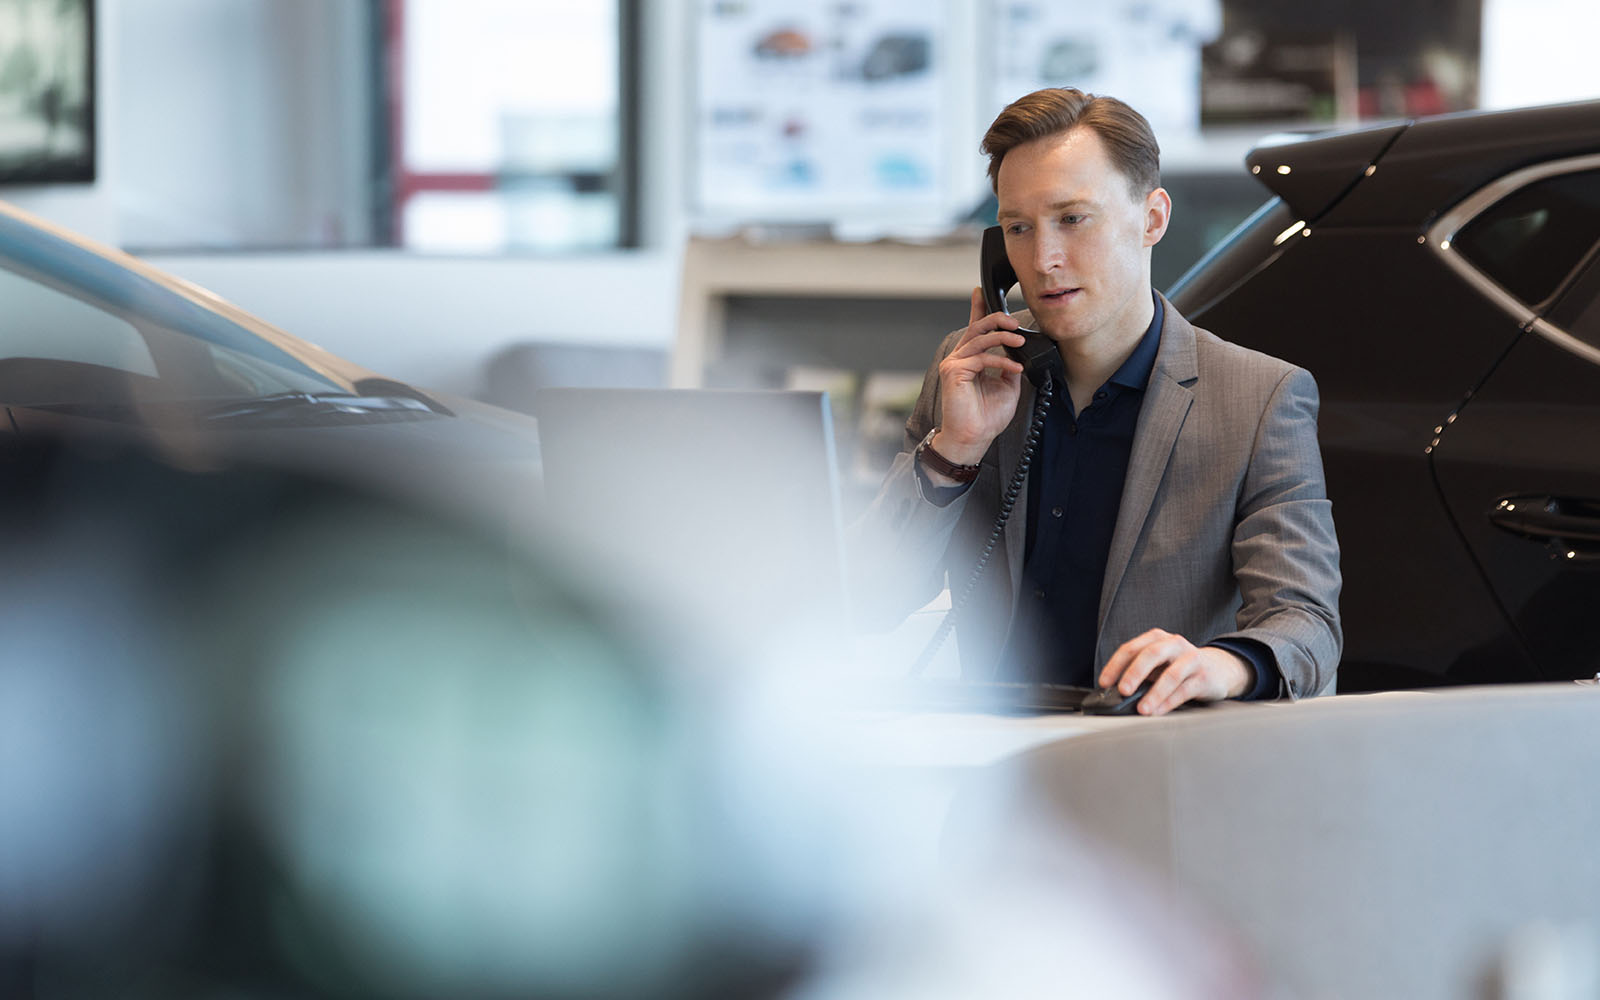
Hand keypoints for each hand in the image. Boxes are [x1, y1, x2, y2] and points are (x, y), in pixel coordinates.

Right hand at [928, 287, 1028, 466]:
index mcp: (970, 359)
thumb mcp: (1007, 386)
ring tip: (1020, 343)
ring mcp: (953, 364)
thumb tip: (1020, 353)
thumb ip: (1010, 366)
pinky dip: (1001, 362)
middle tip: (1016, 324)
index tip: (980, 292)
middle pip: (976, 327)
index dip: (976, 308)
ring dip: (1004, 338)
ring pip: (980, 339)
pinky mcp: (953, 372)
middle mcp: (959, 358)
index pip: (973, 328)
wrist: (974, 438)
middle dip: (997, 319)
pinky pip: (981, 358)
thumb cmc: (986, 417)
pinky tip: (1014, 370)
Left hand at [1097, 629, 1252, 715]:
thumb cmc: (1180, 667)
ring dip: (1154, 694)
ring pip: (1170, 675)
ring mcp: (1191, 659)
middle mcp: (1174, 644)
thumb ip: (1140, 672)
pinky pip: (1184, 690)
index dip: (1115, 665)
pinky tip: (1158, 712)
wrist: (1219, 669)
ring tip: (1142, 709)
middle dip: (1134, 673)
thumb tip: (1113, 692)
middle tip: (1122, 691)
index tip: (1104, 683)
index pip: (1131, 648)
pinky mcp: (1204, 677)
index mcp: (1157, 639)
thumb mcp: (1158, 664)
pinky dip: (1169, 703)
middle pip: (1151, 654)